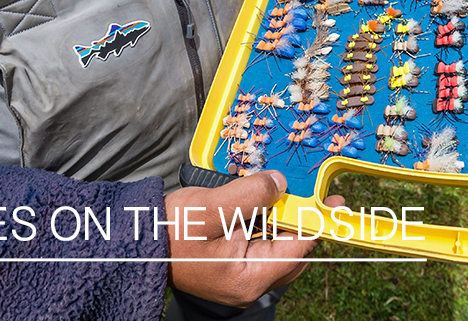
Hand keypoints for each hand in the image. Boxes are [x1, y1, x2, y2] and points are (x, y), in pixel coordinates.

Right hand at [164, 170, 344, 306]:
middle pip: (293, 251)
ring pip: (278, 248)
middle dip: (303, 221)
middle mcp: (249, 284)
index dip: (316, 220)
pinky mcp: (232, 268)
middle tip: (318, 196)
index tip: (333, 202)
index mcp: (249, 277)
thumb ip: (250, 194)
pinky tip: (263, 205)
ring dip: (284, 221)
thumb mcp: (211, 207)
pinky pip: (261, 247)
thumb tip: (281, 184)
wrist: (134, 245)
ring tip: (288, 196)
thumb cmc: (168, 230)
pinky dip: (266, 226)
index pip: (297, 246)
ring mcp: (240, 278)